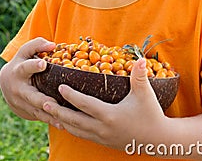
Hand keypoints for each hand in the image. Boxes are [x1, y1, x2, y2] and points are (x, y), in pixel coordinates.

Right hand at [0, 37, 62, 127]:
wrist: (6, 83)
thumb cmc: (22, 62)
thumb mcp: (26, 51)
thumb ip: (38, 45)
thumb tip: (53, 44)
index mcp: (19, 70)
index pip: (26, 67)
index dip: (34, 66)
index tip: (43, 64)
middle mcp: (19, 89)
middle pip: (31, 96)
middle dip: (42, 100)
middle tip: (53, 103)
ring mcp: (22, 103)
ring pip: (37, 110)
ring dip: (49, 115)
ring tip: (62, 119)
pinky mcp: (27, 112)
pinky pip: (40, 117)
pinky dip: (51, 121)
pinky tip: (63, 125)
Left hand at [42, 58, 166, 149]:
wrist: (158, 141)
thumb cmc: (151, 115)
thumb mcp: (145, 94)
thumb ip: (139, 76)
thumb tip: (140, 59)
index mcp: (109, 116)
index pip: (85, 105)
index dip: (71, 96)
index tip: (59, 87)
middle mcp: (102, 128)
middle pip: (74, 120)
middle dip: (57, 111)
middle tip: (42, 102)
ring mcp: (101, 137)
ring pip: (76, 130)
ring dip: (61, 121)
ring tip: (48, 112)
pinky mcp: (103, 142)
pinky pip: (82, 135)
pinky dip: (71, 128)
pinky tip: (65, 123)